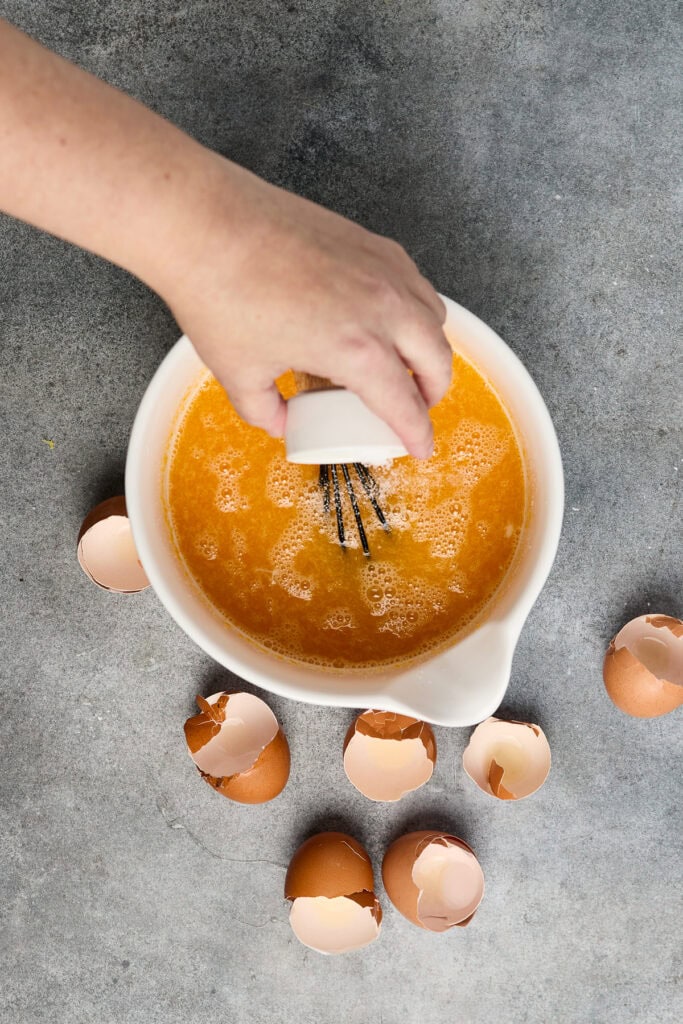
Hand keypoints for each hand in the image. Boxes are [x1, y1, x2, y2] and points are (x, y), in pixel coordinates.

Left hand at [161, 156, 450, 457]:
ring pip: (434, 315)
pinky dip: (415, 307)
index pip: (406, 405)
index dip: (417, 434)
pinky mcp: (370, 241)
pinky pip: (414, 281)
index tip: (419, 448)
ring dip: (429, 347)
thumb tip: (281, 422)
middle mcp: (382, 308)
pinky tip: (389, 315)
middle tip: (416, 407)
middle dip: (433, 392)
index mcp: (357, 351)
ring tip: (407, 362)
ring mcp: (381, 269)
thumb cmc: (220, 294)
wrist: (204, 223)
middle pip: (437, 359)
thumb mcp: (240, 375)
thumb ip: (266, 411)